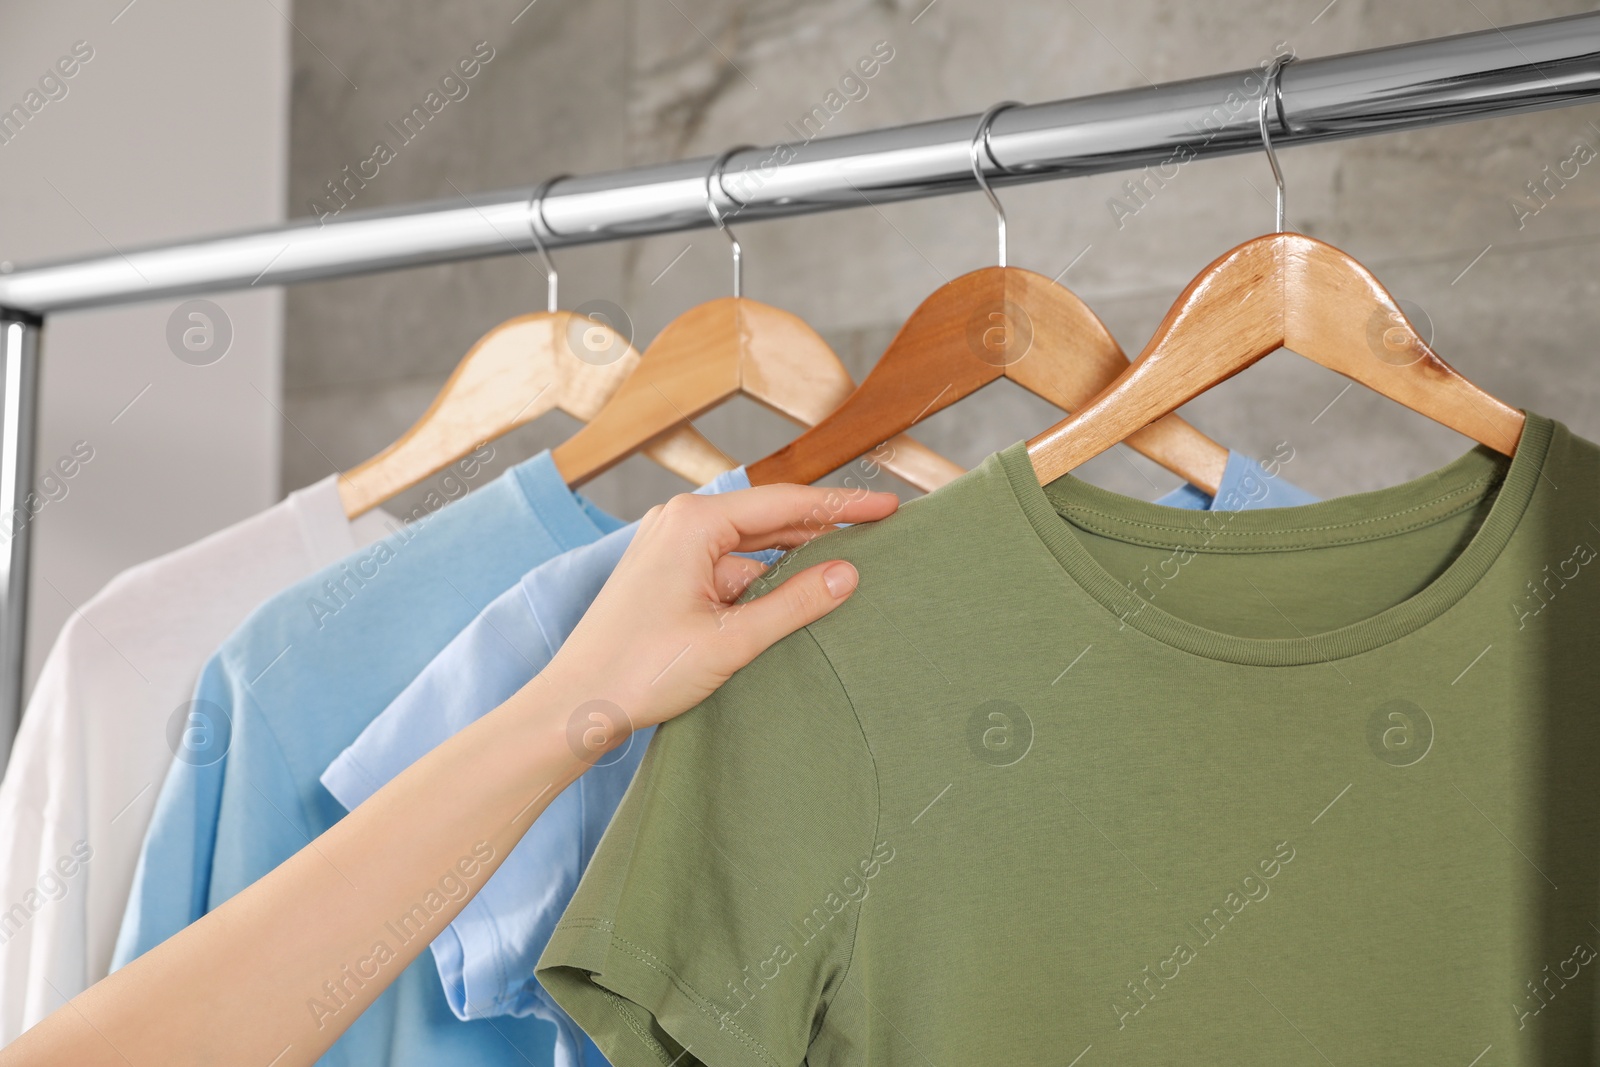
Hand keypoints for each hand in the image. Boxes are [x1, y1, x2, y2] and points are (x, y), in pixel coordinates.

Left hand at [539, 484, 897, 743]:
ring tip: (846, 572)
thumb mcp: (732, 640)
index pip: (786, 503)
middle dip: (822, 528)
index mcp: (693, 522)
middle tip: (879, 532)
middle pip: (768, 518)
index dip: (843, 505)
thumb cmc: (641, 670)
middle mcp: (678, 522)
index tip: (889, 506)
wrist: (575, 706)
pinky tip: (793, 602)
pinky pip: (726, 569)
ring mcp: (669, 548)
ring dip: (791, 561)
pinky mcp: (665, 575)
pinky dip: (760, 584)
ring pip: (749, 548)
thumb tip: (847, 575)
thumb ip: (795, 604)